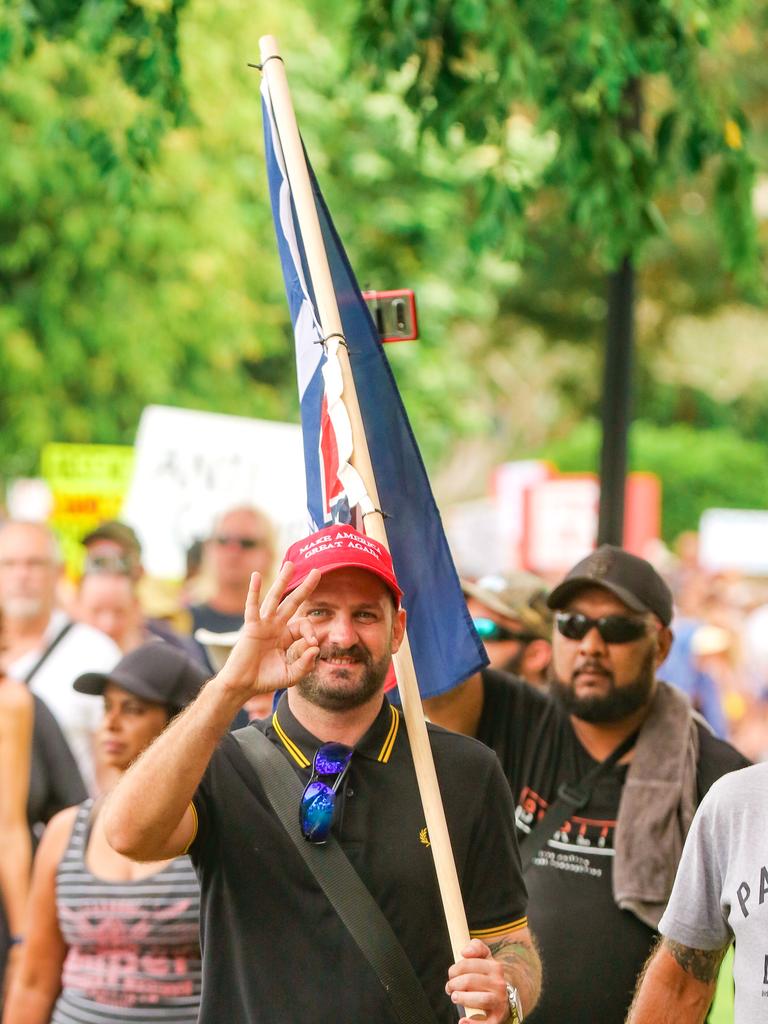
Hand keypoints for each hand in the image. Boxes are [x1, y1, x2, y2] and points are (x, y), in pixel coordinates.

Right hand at [216, 563, 320, 699]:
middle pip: (292, 602)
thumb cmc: (265, 679)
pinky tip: (256, 576)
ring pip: (275, 598)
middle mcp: (275, 626)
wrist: (243, 686)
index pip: (303, 624)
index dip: (311, 632)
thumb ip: (305, 664)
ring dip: (283, 580)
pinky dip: (253, 591)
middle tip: (317, 571)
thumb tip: (316, 648)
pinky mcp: (251, 627)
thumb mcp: (291, 674)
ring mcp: (263, 624)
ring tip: (291, 564)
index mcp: (286, 635)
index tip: (313, 645)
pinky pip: (252, 606)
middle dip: (305, 587)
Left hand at [446, 939, 509, 1023]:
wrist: (506, 998)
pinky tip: (462, 1021)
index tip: (451, 975)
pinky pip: (488, 1023)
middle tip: (449, 987)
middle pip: (471, 981)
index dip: (455, 969)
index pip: (470, 964)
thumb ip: (476, 947)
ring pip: (482, 999)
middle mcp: (499, 984)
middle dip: (455, 984)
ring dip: (464, 998)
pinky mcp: (497, 1018)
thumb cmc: (489, 977)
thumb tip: (464, 951)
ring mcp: (499, 1001)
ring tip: (454, 997)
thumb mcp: (485, 958)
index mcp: (495, 967)